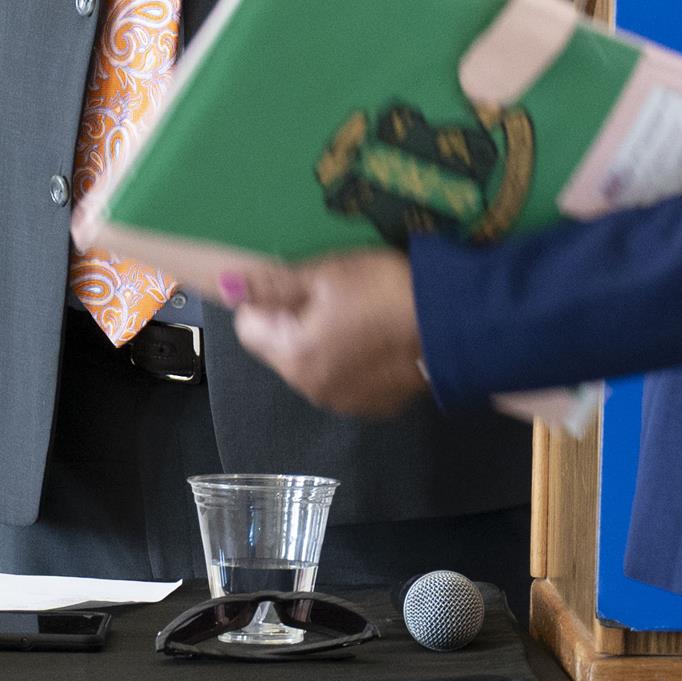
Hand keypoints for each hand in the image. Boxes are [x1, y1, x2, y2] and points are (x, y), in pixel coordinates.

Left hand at [223, 250, 426, 419]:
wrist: (456, 323)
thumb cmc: (384, 290)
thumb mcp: (328, 274)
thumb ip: (274, 284)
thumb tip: (226, 287)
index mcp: (292, 355)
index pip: (249, 328)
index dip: (268, 301)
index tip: (301, 284)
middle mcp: (310, 389)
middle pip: (283, 349)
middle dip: (299, 322)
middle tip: (338, 294)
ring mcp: (344, 403)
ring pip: (316, 366)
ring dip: (327, 343)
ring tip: (366, 316)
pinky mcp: (376, 406)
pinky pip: (349, 380)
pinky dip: (357, 361)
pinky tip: (383, 340)